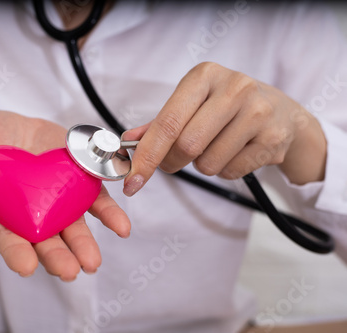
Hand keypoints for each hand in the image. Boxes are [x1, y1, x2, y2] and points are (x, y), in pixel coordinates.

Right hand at [0, 110, 130, 280]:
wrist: (17, 122)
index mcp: (4, 208)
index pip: (9, 236)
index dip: (16, 253)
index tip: (25, 267)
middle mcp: (34, 210)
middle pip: (46, 239)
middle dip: (57, 256)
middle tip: (69, 271)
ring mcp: (59, 198)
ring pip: (73, 226)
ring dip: (85, 244)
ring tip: (93, 262)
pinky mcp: (80, 181)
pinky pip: (97, 199)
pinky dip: (109, 214)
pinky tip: (121, 227)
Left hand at [122, 62, 325, 195]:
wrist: (283, 113)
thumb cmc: (227, 108)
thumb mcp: (193, 104)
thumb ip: (159, 124)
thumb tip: (129, 143)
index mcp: (204, 76)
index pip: (167, 122)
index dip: (147, 156)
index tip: (132, 180)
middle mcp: (234, 88)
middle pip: (186, 146)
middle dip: (172, 162)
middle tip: (174, 162)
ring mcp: (258, 112)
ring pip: (208, 163)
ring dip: (202, 165)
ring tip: (216, 146)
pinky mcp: (274, 138)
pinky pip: (230, 172)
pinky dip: (225, 170)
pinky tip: (236, 152)